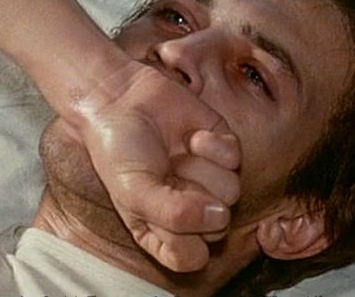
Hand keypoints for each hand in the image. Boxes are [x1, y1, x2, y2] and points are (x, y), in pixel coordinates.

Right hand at [75, 62, 240, 271]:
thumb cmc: (119, 150)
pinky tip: (189, 136)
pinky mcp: (224, 149)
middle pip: (217, 227)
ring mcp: (211, 179)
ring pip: (231, 192)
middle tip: (164, 173)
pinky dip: (211, 145)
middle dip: (190, 197)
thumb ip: (173, 216)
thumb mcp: (133, 192)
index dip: (181, 236)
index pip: (191, 256)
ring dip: (199, 168)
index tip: (157, 208)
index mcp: (165, 231)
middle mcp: (193, 210)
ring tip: (174, 153)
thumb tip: (219, 215)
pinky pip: (235, 158)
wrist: (121, 98)